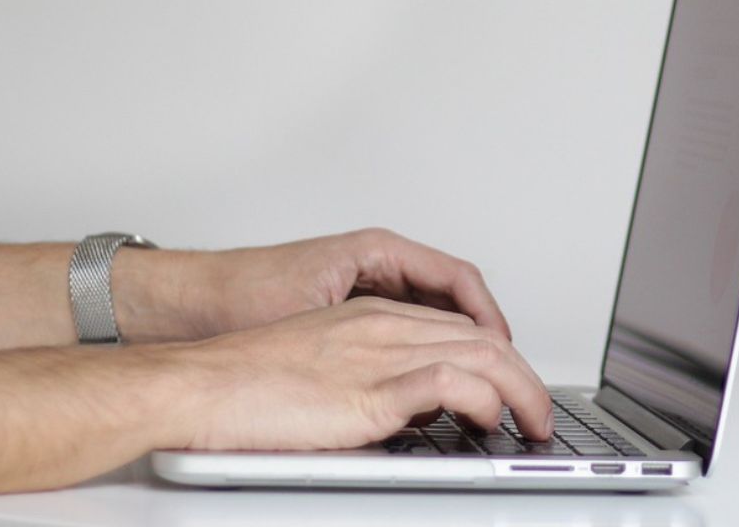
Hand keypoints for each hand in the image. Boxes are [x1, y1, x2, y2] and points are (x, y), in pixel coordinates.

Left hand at [114, 228, 510, 342]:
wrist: (184, 304)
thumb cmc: (237, 295)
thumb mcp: (316, 316)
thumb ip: (373, 337)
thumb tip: (424, 364)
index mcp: (376, 251)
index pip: (457, 278)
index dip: (489, 316)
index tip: (504, 349)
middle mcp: (375, 264)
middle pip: (453, 296)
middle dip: (483, 334)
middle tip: (504, 374)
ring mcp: (363, 286)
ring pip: (432, 314)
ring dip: (457, 344)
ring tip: (477, 381)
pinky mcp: (349, 310)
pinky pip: (406, 327)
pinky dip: (425, 351)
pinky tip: (429, 381)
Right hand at [175, 295, 553, 447]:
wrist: (199, 384)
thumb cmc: (243, 382)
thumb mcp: (321, 370)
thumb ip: (369, 380)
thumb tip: (408, 413)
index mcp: (370, 316)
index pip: (458, 326)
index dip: (497, 356)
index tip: (513, 386)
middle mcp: (383, 326)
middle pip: (482, 337)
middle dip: (524, 375)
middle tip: (538, 411)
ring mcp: (379, 353)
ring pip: (481, 354)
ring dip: (521, 391)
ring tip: (533, 423)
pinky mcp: (370, 389)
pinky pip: (451, 384)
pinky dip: (485, 400)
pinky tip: (491, 420)